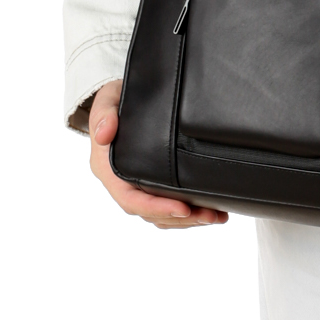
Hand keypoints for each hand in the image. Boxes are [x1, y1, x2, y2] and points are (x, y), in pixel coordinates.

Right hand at [88, 80, 227, 229]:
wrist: (118, 103)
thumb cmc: (114, 101)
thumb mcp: (108, 99)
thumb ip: (104, 113)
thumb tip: (103, 134)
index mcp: (107, 168)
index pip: (130, 198)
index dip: (156, 207)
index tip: (182, 208)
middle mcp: (120, 183)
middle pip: (149, 212)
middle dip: (180, 218)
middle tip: (210, 215)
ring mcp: (135, 186)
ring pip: (160, 215)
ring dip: (187, 220)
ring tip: (216, 217)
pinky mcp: (149, 185)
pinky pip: (165, 208)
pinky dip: (186, 214)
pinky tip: (209, 212)